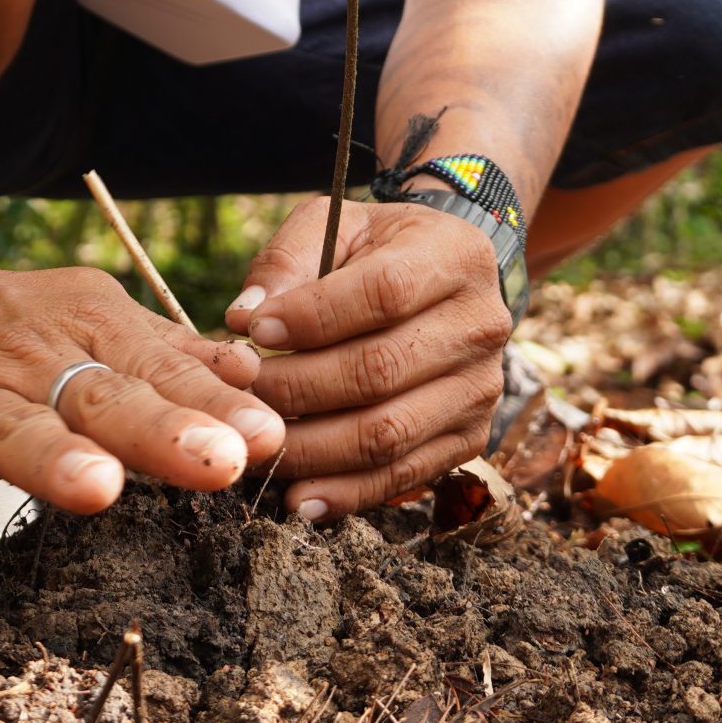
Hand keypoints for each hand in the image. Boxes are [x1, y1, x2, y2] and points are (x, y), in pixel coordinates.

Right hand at [0, 230, 285, 556]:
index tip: (265, 436)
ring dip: (54, 460)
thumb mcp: (94, 320)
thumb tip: (253, 374)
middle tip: (218, 463)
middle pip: (100, 397)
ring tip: (97, 490)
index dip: (211, 403)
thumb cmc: (17, 326)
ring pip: (14, 429)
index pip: (158, 367)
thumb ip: (171, 354)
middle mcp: (32, 358)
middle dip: (159, 431)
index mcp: (89, 325)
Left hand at [223, 197, 512, 520]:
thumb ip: (287, 259)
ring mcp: (480, 388)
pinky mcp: (469, 437)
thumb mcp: (336, 224)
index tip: (254, 330)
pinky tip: (298, 499)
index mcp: (454, 257)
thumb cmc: (376, 250)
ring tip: (258, 445)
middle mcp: (480, 325)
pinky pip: (403, 476)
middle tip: (241, 395)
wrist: (443, 281)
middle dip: (297, 389)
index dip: (313, 317)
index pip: (384, 293)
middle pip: (380, 370)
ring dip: (312, 449)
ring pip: (388, 433)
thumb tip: (244, 317)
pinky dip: (346, 493)